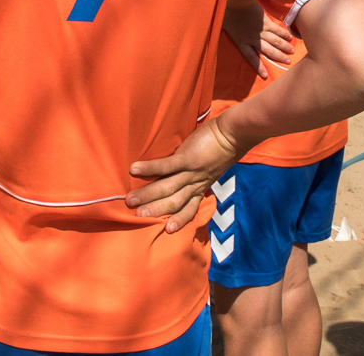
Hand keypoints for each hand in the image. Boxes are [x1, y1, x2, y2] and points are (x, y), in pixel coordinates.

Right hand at [125, 112, 244, 232]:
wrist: (234, 134)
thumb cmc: (221, 148)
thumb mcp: (210, 168)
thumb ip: (197, 174)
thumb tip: (181, 175)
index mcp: (200, 187)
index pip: (189, 208)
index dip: (178, 220)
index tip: (166, 230)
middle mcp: (195, 184)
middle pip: (173, 202)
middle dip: (154, 210)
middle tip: (136, 216)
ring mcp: (191, 172)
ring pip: (167, 188)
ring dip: (147, 195)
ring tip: (130, 200)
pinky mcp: (188, 157)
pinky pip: (166, 166)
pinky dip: (150, 168)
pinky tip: (134, 169)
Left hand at [223, 0, 294, 78]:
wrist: (234, 1)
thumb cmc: (225, 12)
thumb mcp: (223, 26)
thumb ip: (228, 33)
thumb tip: (215, 34)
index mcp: (241, 42)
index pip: (252, 58)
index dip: (259, 67)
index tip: (266, 76)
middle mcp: (252, 39)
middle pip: (269, 51)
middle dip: (279, 57)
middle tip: (288, 62)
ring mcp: (260, 30)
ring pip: (275, 42)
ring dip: (285, 47)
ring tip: (292, 51)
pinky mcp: (265, 22)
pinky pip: (277, 30)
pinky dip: (284, 34)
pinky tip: (290, 37)